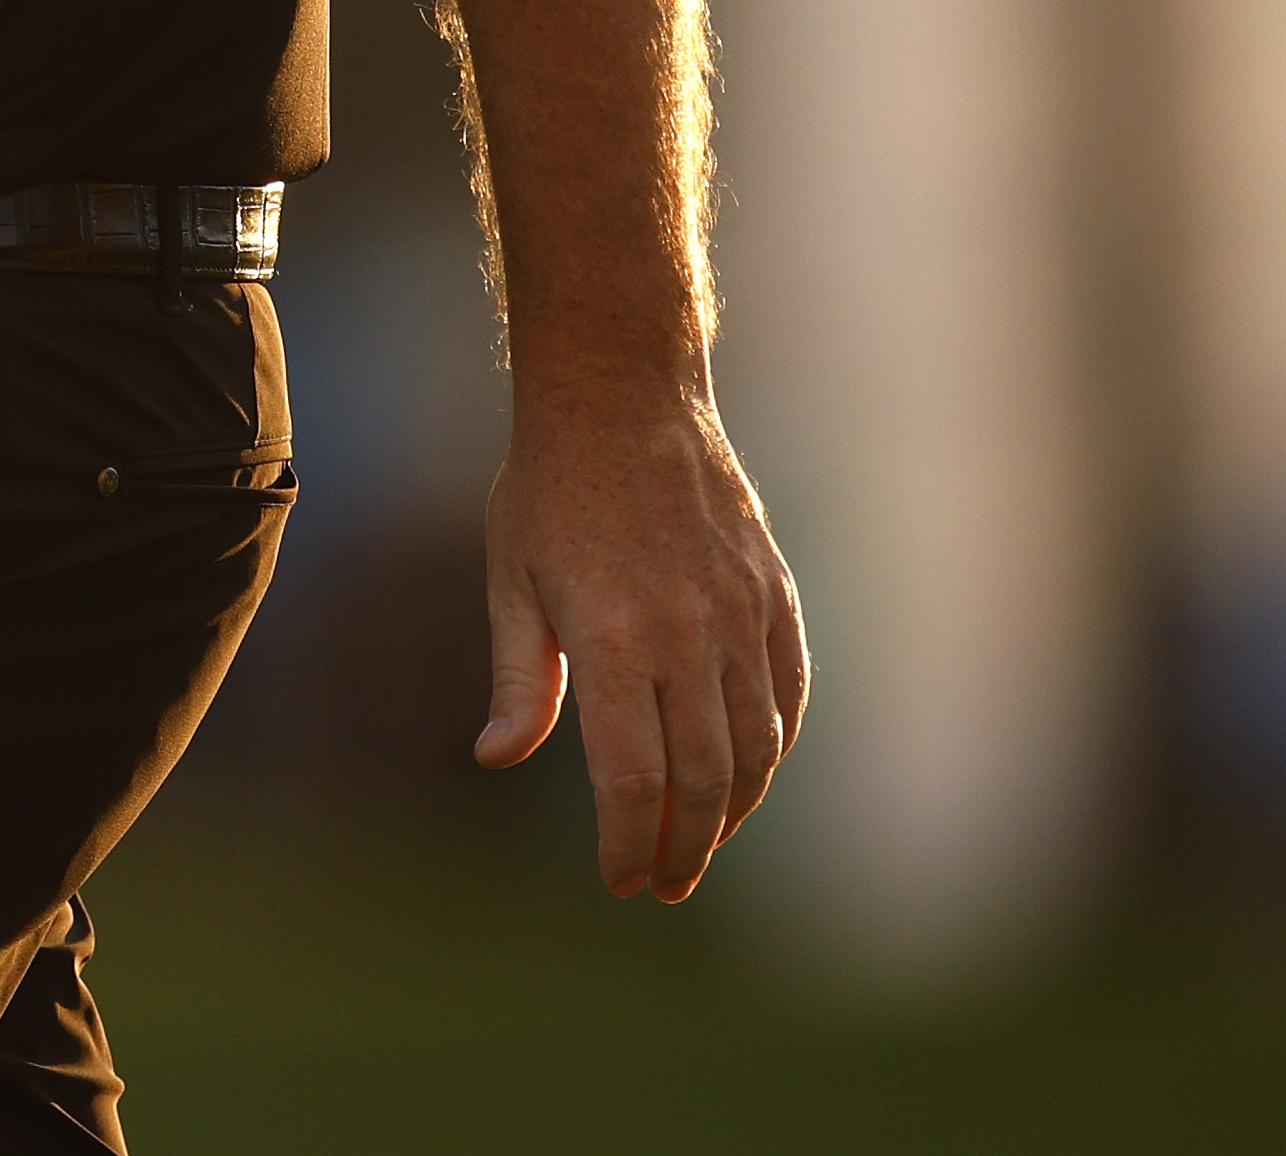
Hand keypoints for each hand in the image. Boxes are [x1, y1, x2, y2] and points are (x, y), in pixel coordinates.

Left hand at [475, 389, 810, 900]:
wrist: (626, 400)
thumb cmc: (551, 492)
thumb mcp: (511, 579)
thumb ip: (518, 678)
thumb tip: (496, 759)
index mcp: (612, 635)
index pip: (633, 777)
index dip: (628, 842)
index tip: (619, 882)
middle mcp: (687, 632)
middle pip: (704, 779)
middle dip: (684, 848)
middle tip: (663, 886)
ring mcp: (740, 615)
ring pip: (756, 748)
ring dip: (734, 814)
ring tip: (699, 846)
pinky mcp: (774, 596)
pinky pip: (788, 696)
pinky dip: (774, 751)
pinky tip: (747, 778)